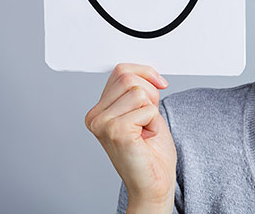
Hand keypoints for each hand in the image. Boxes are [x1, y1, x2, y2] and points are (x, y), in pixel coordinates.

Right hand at [85, 64, 176, 212]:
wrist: (154, 183)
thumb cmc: (152, 151)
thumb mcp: (146, 110)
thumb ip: (139, 89)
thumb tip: (146, 72)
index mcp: (99, 110)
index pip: (121, 71)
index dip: (146, 73)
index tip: (159, 84)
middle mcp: (95, 117)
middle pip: (129, 77)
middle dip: (150, 94)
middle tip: (149, 119)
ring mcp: (102, 124)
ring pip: (139, 91)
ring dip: (152, 110)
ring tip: (145, 130)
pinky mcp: (115, 131)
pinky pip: (146, 108)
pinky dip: (153, 120)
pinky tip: (144, 137)